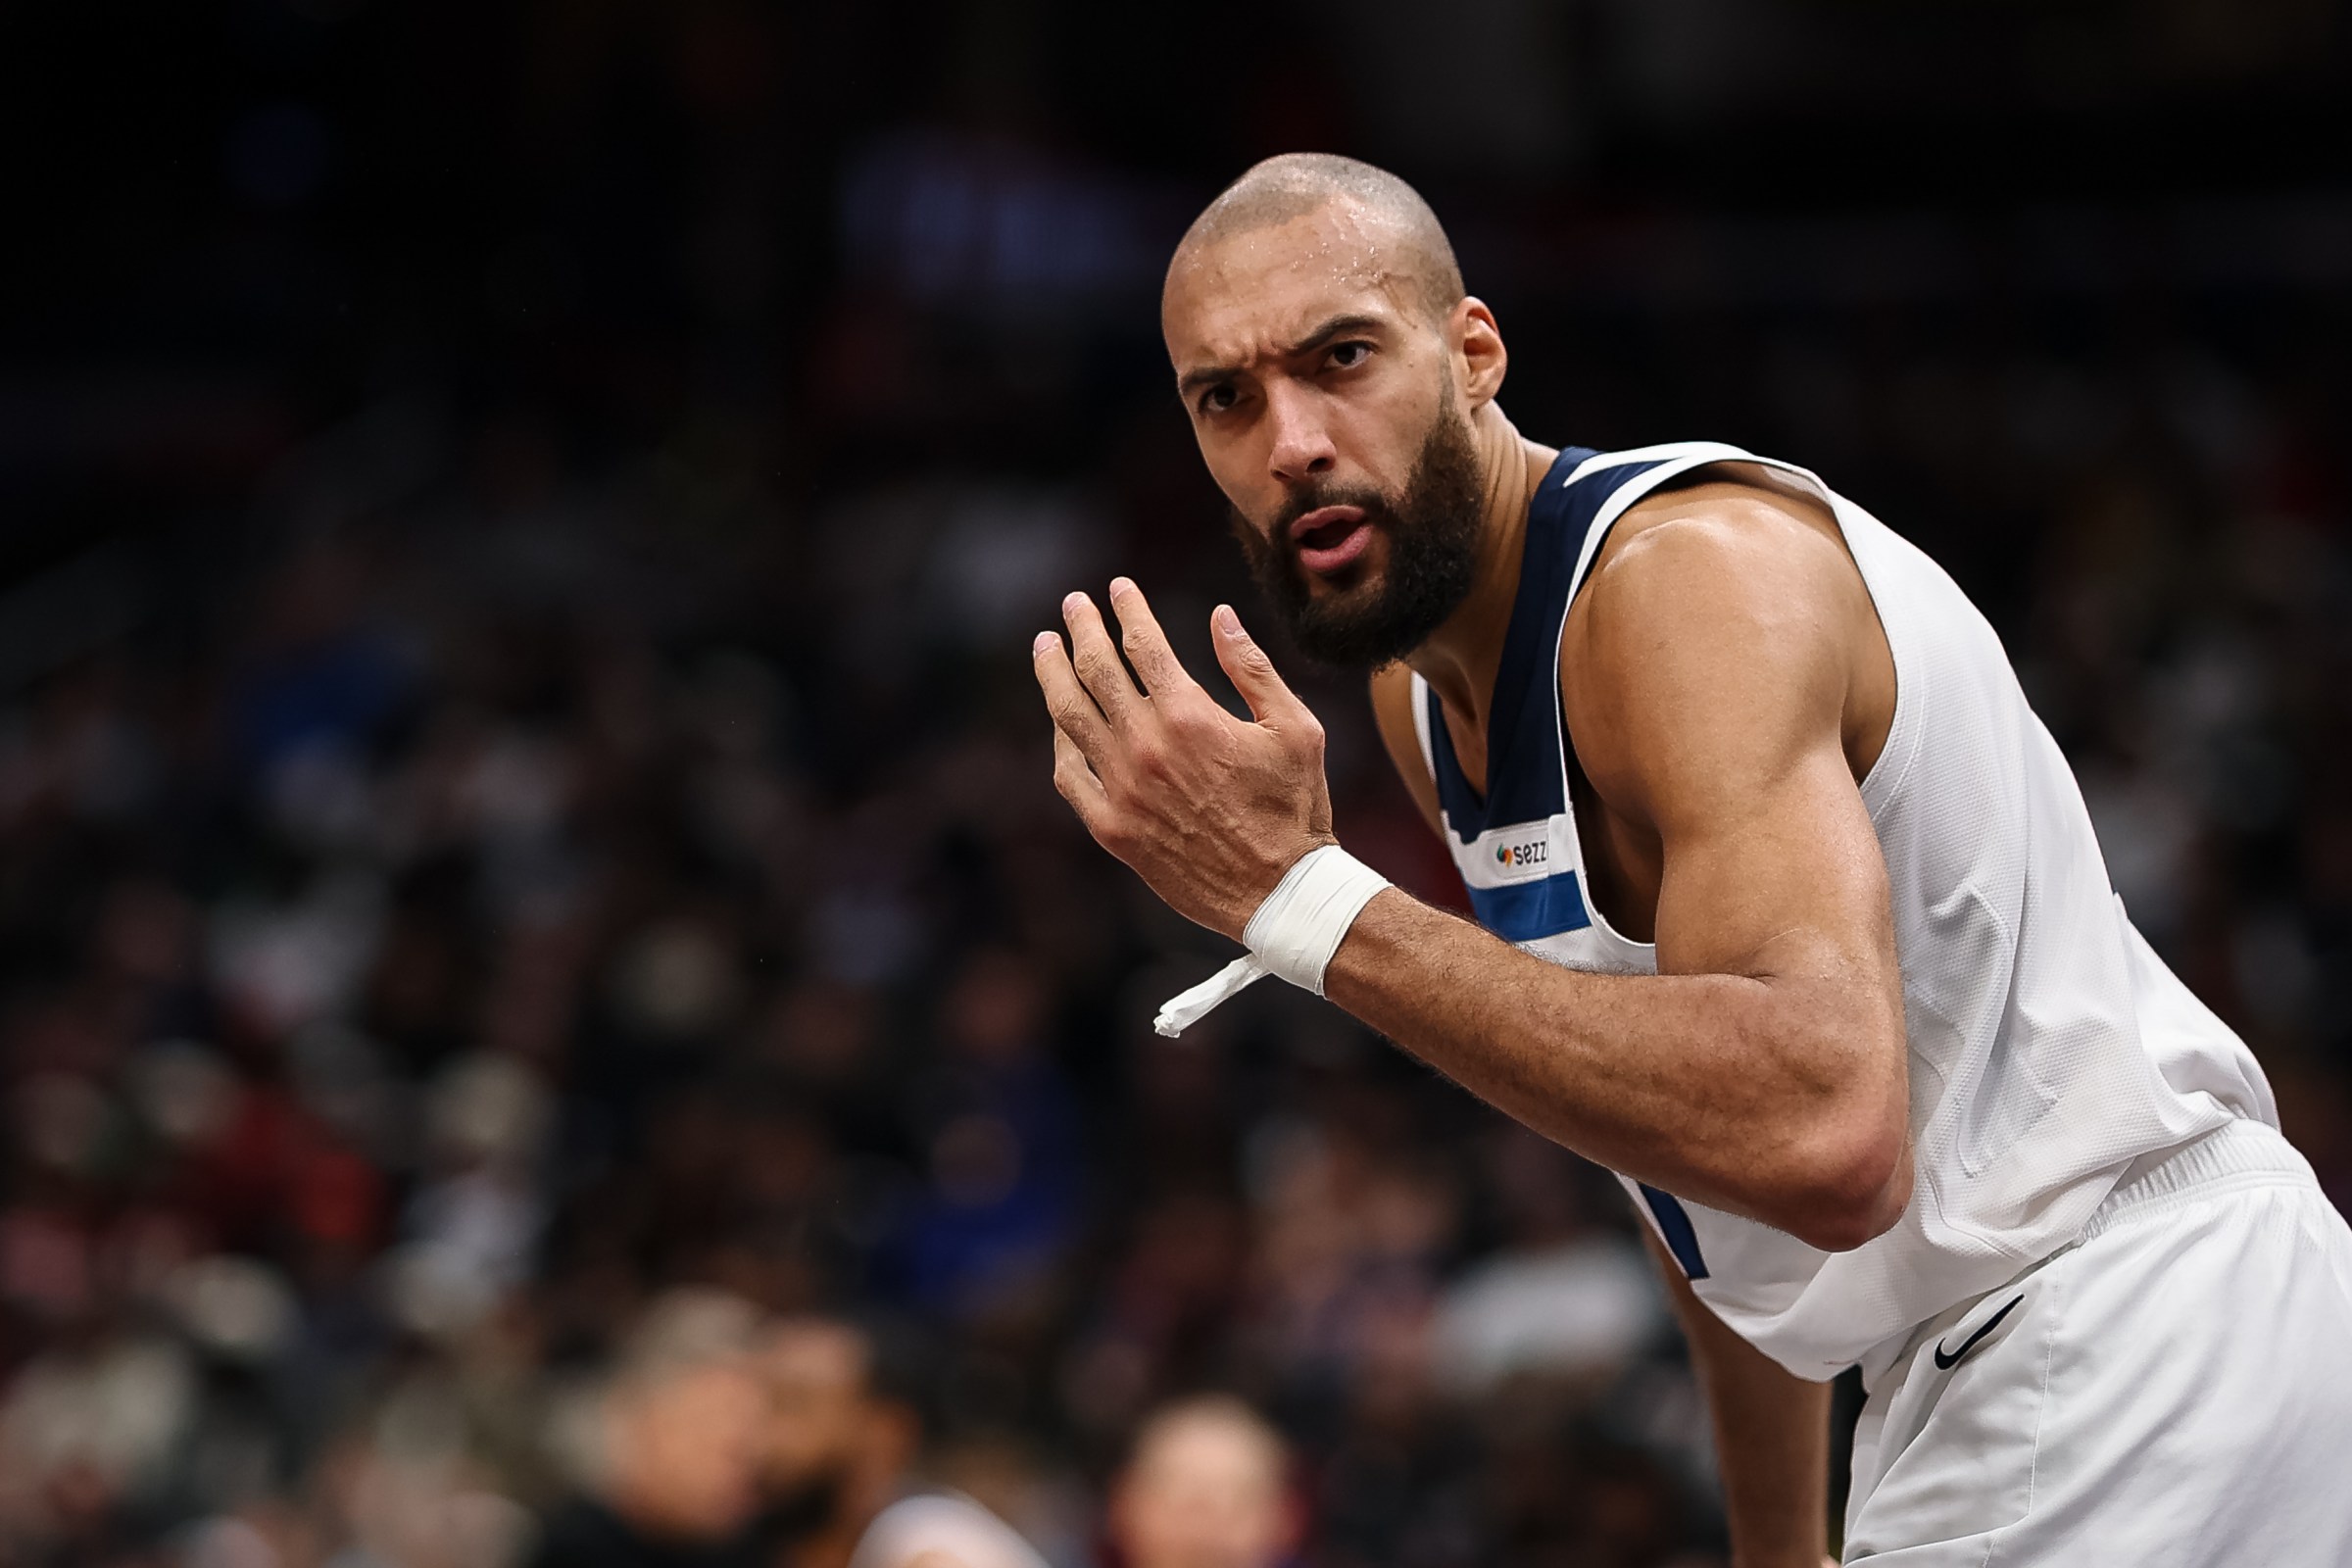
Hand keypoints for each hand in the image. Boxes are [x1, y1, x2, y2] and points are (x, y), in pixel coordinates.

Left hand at [1032, 579, 1335, 940]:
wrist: (1279, 892)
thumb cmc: (1296, 808)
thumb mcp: (1294, 728)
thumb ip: (1253, 668)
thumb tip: (1219, 616)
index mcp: (1190, 716)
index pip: (1142, 645)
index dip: (1127, 609)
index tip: (1117, 588)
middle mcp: (1146, 747)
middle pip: (1096, 670)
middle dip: (1081, 629)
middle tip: (1072, 605)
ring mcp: (1122, 789)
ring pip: (1069, 717)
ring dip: (1053, 674)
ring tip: (1045, 647)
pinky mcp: (1111, 829)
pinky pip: (1069, 775)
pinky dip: (1060, 741)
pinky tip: (1060, 723)